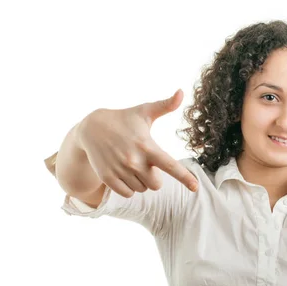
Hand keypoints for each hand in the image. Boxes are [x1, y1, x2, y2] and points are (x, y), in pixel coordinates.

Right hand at [77, 89, 198, 197]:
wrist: (91, 128)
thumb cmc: (124, 119)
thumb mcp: (144, 111)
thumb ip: (165, 105)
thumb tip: (181, 92)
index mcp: (147, 146)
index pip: (170, 165)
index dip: (184, 177)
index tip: (195, 187)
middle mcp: (134, 160)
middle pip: (156, 185)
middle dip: (154, 177)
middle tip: (145, 163)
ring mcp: (120, 170)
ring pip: (141, 189)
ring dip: (140, 181)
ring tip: (130, 164)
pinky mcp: (108, 178)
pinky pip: (127, 194)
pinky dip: (128, 187)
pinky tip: (123, 173)